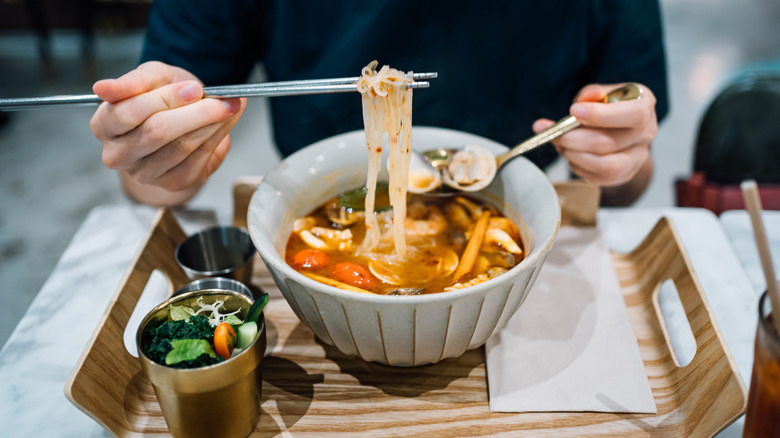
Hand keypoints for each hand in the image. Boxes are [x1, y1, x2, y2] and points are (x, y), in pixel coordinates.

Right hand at [90, 61, 245, 205]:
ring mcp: (144, 173)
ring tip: (230, 106)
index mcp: (104, 125)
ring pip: (182, 147)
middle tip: (222, 98)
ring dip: (212, 124)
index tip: (194, 88)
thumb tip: (102, 88)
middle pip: (158, 132)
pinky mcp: (171, 183)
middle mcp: (118, 154)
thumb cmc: (160, 98)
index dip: (165, 99)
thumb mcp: (150, 79)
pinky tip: (226, 122)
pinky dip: (217, 137)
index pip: (129, 112)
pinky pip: (198, 159)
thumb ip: (133, 81)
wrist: (179, 123)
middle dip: (196, 112)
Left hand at [532, 83, 657, 204]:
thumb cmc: (608, 106)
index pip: (634, 114)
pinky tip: (571, 154)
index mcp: (644, 106)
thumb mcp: (601, 92)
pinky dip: (577, 166)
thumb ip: (592, 93)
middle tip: (554, 133)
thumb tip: (583, 100)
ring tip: (561, 144)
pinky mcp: (624, 175)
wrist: (617, 126)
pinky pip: (598, 178)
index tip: (574, 111)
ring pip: (605, 166)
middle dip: (574, 138)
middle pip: (609, 143)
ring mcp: (637, 157)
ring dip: (574, 156)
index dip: (601, 115)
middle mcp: (646, 133)